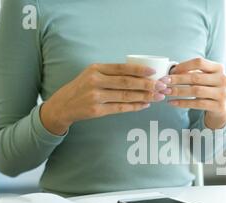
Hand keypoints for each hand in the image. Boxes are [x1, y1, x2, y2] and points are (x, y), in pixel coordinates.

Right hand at [41, 63, 168, 134]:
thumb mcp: (92, 74)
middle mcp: (95, 81)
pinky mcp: (97, 110)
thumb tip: (139, 74)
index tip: (154, 72)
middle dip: (147, 85)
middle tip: (162, 86)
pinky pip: (120, 108)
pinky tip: (145, 105)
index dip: (139, 70)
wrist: (63, 105)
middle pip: (127, 82)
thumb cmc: (82, 88)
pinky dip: (134, 106)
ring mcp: (96, 96)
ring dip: (144, 97)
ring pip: (126, 96)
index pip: (122, 68)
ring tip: (157, 96)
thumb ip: (111, 73)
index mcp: (96, 68)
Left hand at [165, 58, 225, 128]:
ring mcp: (222, 93)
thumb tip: (170, 71)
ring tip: (166, 92)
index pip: (199, 62)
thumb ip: (192, 73)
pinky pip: (197, 104)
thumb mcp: (204, 78)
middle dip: (177, 79)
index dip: (184, 66)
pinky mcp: (219, 106)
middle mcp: (223, 79)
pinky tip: (172, 102)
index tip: (171, 71)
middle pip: (196, 77)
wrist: (222, 108)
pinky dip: (183, 103)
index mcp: (219, 68)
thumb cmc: (209, 89)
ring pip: (196, 91)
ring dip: (178, 91)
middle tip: (163, 82)